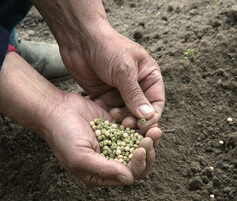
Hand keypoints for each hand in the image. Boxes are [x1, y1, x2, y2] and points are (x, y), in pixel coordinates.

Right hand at [43, 93, 157, 185]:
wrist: (55, 110)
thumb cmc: (63, 136)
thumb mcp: (80, 157)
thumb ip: (104, 169)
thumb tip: (129, 179)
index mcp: (102, 174)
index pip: (129, 175)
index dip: (139, 164)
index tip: (141, 148)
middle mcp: (110, 161)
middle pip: (138, 162)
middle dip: (148, 151)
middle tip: (154, 135)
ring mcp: (115, 144)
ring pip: (139, 146)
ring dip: (149, 140)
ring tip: (155, 129)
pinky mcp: (116, 128)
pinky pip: (134, 131)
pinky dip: (141, 128)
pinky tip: (145, 121)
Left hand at [59, 26, 164, 140]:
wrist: (80, 39)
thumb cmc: (108, 48)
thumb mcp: (124, 70)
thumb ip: (135, 94)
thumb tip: (148, 115)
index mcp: (149, 76)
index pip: (156, 101)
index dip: (152, 115)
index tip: (143, 125)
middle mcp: (137, 86)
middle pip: (141, 111)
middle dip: (135, 119)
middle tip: (125, 126)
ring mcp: (120, 92)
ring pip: (126, 113)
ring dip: (120, 118)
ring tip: (112, 117)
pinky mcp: (105, 96)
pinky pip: (109, 111)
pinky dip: (107, 115)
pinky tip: (102, 115)